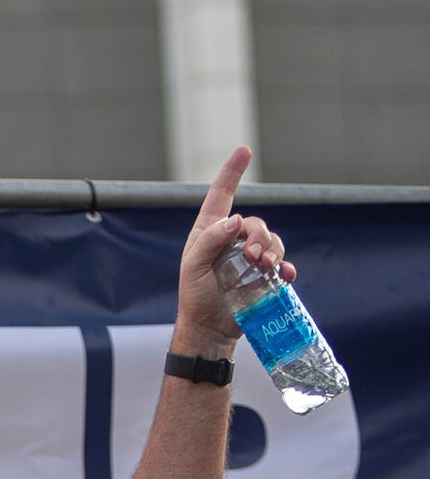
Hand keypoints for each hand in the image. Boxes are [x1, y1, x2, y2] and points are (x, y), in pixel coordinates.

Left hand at [178, 146, 292, 359]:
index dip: (232, 173)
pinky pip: (284, 264)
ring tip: (264, 268)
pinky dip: (287, 267)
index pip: (222, 195)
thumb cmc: (195, 295)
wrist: (209, 327)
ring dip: (273, 250)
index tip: (243, 150)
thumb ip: (210, 241)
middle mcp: (232, 241)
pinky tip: (284, 276)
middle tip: (253, 257)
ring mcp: (250, 258)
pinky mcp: (265, 276)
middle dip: (259, 237)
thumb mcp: (192, 267)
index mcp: (210, 232)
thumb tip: (234, 220)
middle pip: (256, 224)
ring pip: (273, 241)